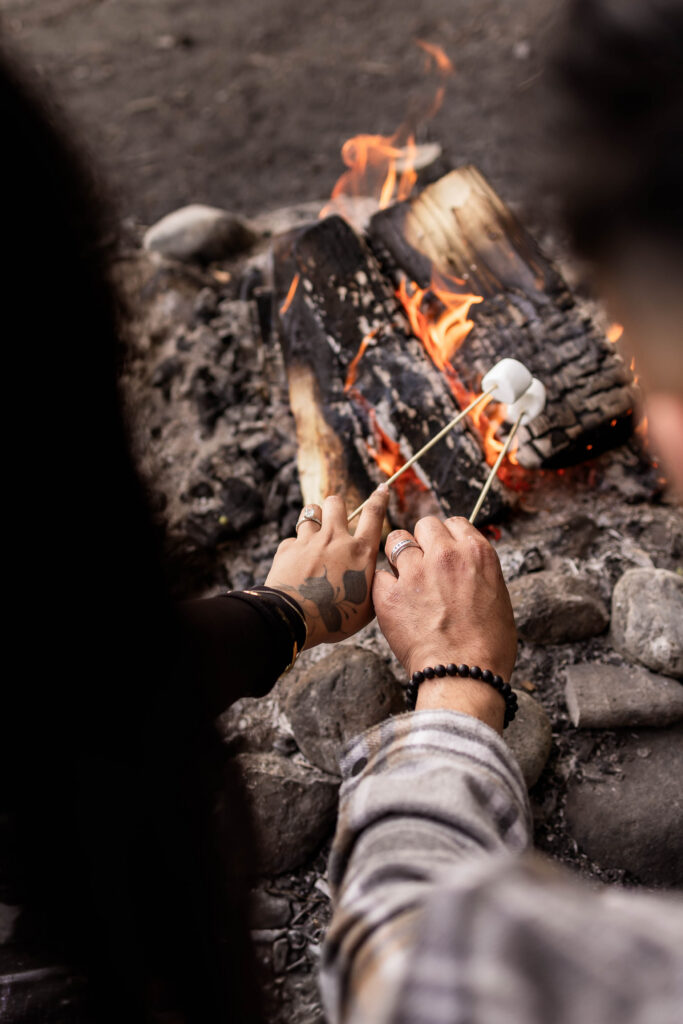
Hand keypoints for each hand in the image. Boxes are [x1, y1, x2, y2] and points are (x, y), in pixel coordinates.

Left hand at [265, 490, 388, 648]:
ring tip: (314, 533)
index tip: (382, 488)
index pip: (374, 514)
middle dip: (336, 506)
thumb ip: (372, 584)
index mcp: (360, 551)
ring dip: (314, 519)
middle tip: (334, 519)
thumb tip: (372, 575)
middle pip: (336, 502)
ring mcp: (309, 540)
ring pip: (311, 511)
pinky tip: (294, 565)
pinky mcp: (287, 548)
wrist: (295, 619)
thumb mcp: (367, 605)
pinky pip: (292, 540)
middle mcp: (335, 538)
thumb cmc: (336, 617)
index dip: (379, 498)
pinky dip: (295, 549)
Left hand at [373, 516, 516, 731]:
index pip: (454, 523)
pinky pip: (379, 574)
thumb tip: (466, 567)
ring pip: (395, 541)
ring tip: (405, 579)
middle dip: (422, 541)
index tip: (443, 550)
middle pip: (423, 525)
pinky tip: (393, 602)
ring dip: (399, 556)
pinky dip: (384, 586)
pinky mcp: (389, 594)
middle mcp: (445, 555)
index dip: (447, 537)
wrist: (463, 675)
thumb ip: (478, 573)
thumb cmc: (488, 646)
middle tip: (423, 564)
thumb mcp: (497, 598)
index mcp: (476, 553)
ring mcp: (415, 572)